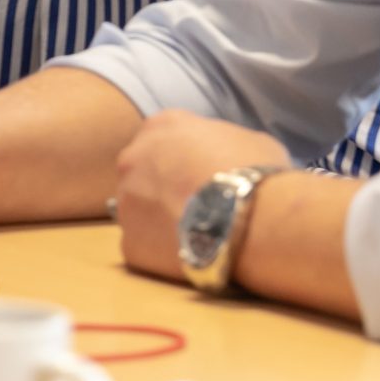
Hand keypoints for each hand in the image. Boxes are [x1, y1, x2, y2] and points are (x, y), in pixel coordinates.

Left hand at [112, 112, 290, 283]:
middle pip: (143, 173)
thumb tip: (226, 158)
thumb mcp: (248, 139)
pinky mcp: (130, 243)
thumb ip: (222, 144)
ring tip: (195, 233)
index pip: (163, 138)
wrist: (246, 218)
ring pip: (139, 212)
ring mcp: (126, 203)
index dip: (183, 158)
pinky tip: (190, 254)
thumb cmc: (253, 170)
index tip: (200, 172)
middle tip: (196, 204)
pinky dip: (162, 253)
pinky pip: (144, 247)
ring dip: (160, 220)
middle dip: (163, 187)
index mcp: (161, 126)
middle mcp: (132, 160)